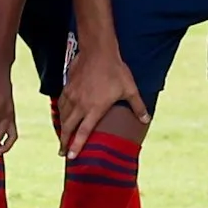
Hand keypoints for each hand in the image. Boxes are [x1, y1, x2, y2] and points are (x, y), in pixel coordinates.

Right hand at [54, 44, 145, 159]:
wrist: (98, 51)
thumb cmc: (115, 70)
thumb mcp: (130, 89)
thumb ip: (137, 106)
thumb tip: (147, 119)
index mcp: (95, 109)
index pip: (83, 132)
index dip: (76, 146)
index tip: (70, 156)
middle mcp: (81, 104)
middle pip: (68, 127)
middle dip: (64, 141)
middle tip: (62, 152)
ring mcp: (72, 95)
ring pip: (63, 116)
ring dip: (61, 128)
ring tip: (61, 137)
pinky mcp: (68, 86)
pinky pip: (61, 103)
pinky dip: (60, 112)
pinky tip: (61, 115)